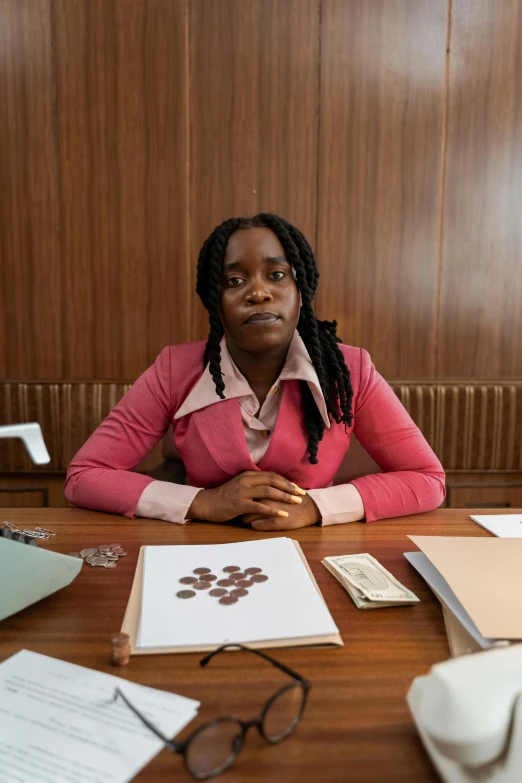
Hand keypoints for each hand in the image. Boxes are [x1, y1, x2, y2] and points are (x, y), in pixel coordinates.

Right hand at [187, 471, 305, 522]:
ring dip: (285, 497)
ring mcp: (242, 491)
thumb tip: (271, 487)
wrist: (207, 503)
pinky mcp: (239, 504)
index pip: (272, 475)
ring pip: (269, 491)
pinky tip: (282, 514)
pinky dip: (273, 510)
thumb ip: (254, 484)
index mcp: (248, 475)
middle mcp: (247, 480)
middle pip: (273, 481)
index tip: (298, 488)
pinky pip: (259, 506)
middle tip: (302, 494)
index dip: (286, 481)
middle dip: (290, 488)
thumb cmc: (225, 496)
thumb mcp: (240, 485)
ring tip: (296, 503)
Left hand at [241, 493, 320, 530]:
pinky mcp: (272, 523)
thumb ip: (264, 488)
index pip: (245, 495)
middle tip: (244, 512)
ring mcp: (267, 511)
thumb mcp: (277, 489)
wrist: (309, 508)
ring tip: (250, 520)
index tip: (244, 503)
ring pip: (246, 518)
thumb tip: (251, 491)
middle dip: (242, 510)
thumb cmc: (293, 498)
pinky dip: (254, 525)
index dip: (244, 500)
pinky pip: (255, 526)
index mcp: (265, 488)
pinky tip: (258, 524)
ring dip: (246, 519)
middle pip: (243, 506)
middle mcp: (264, 499)